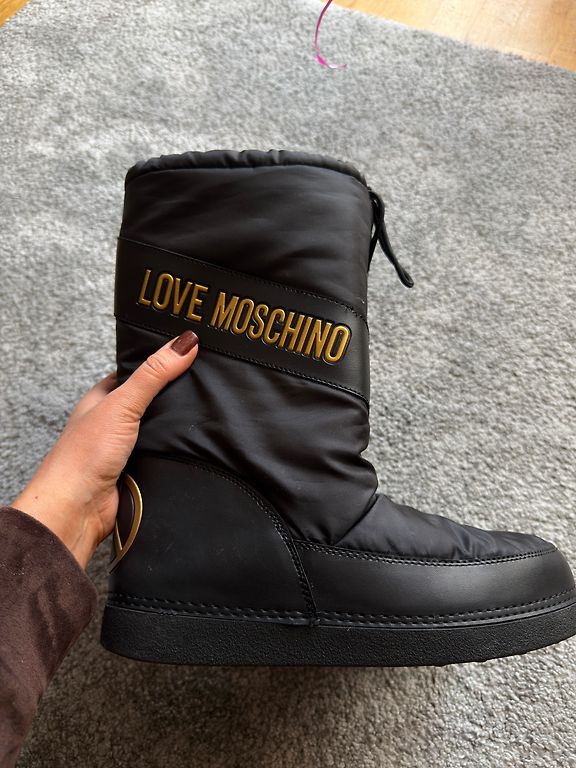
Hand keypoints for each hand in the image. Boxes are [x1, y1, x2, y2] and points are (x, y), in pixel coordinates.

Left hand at [11, 330, 198, 568]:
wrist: (77, 509)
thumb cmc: (84, 455)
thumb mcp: (122, 403)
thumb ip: (154, 374)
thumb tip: (186, 342)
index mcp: (102, 399)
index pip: (135, 373)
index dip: (160, 363)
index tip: (190, 353)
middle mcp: (113, 423)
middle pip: (152, 403)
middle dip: (174, 399)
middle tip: (206, 384)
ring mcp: (126, 449)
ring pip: (160, 432)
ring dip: (176, 430)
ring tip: (207, 414)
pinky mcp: (139, 472)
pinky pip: (164, 456)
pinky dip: (177, 453)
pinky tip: (194, 447)